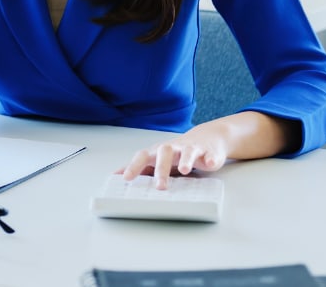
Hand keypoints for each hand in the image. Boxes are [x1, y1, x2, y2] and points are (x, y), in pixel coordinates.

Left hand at [116, 112, 298, 188]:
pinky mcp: (208, 152)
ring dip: (185, 160)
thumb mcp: (157, 159)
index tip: (126, 178)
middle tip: (160, 187)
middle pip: (164, 153)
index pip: (143, 156)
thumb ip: (139, 167)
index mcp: (158, 152)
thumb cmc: (177, 153)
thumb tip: (116, 174)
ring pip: (187, 151)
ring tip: (185, 170)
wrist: (206, 139)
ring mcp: (191, 149)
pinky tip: (210, 163)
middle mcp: (173, 148)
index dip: (134, 166)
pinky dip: (210, 158)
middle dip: (161, 169)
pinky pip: (210, 154)